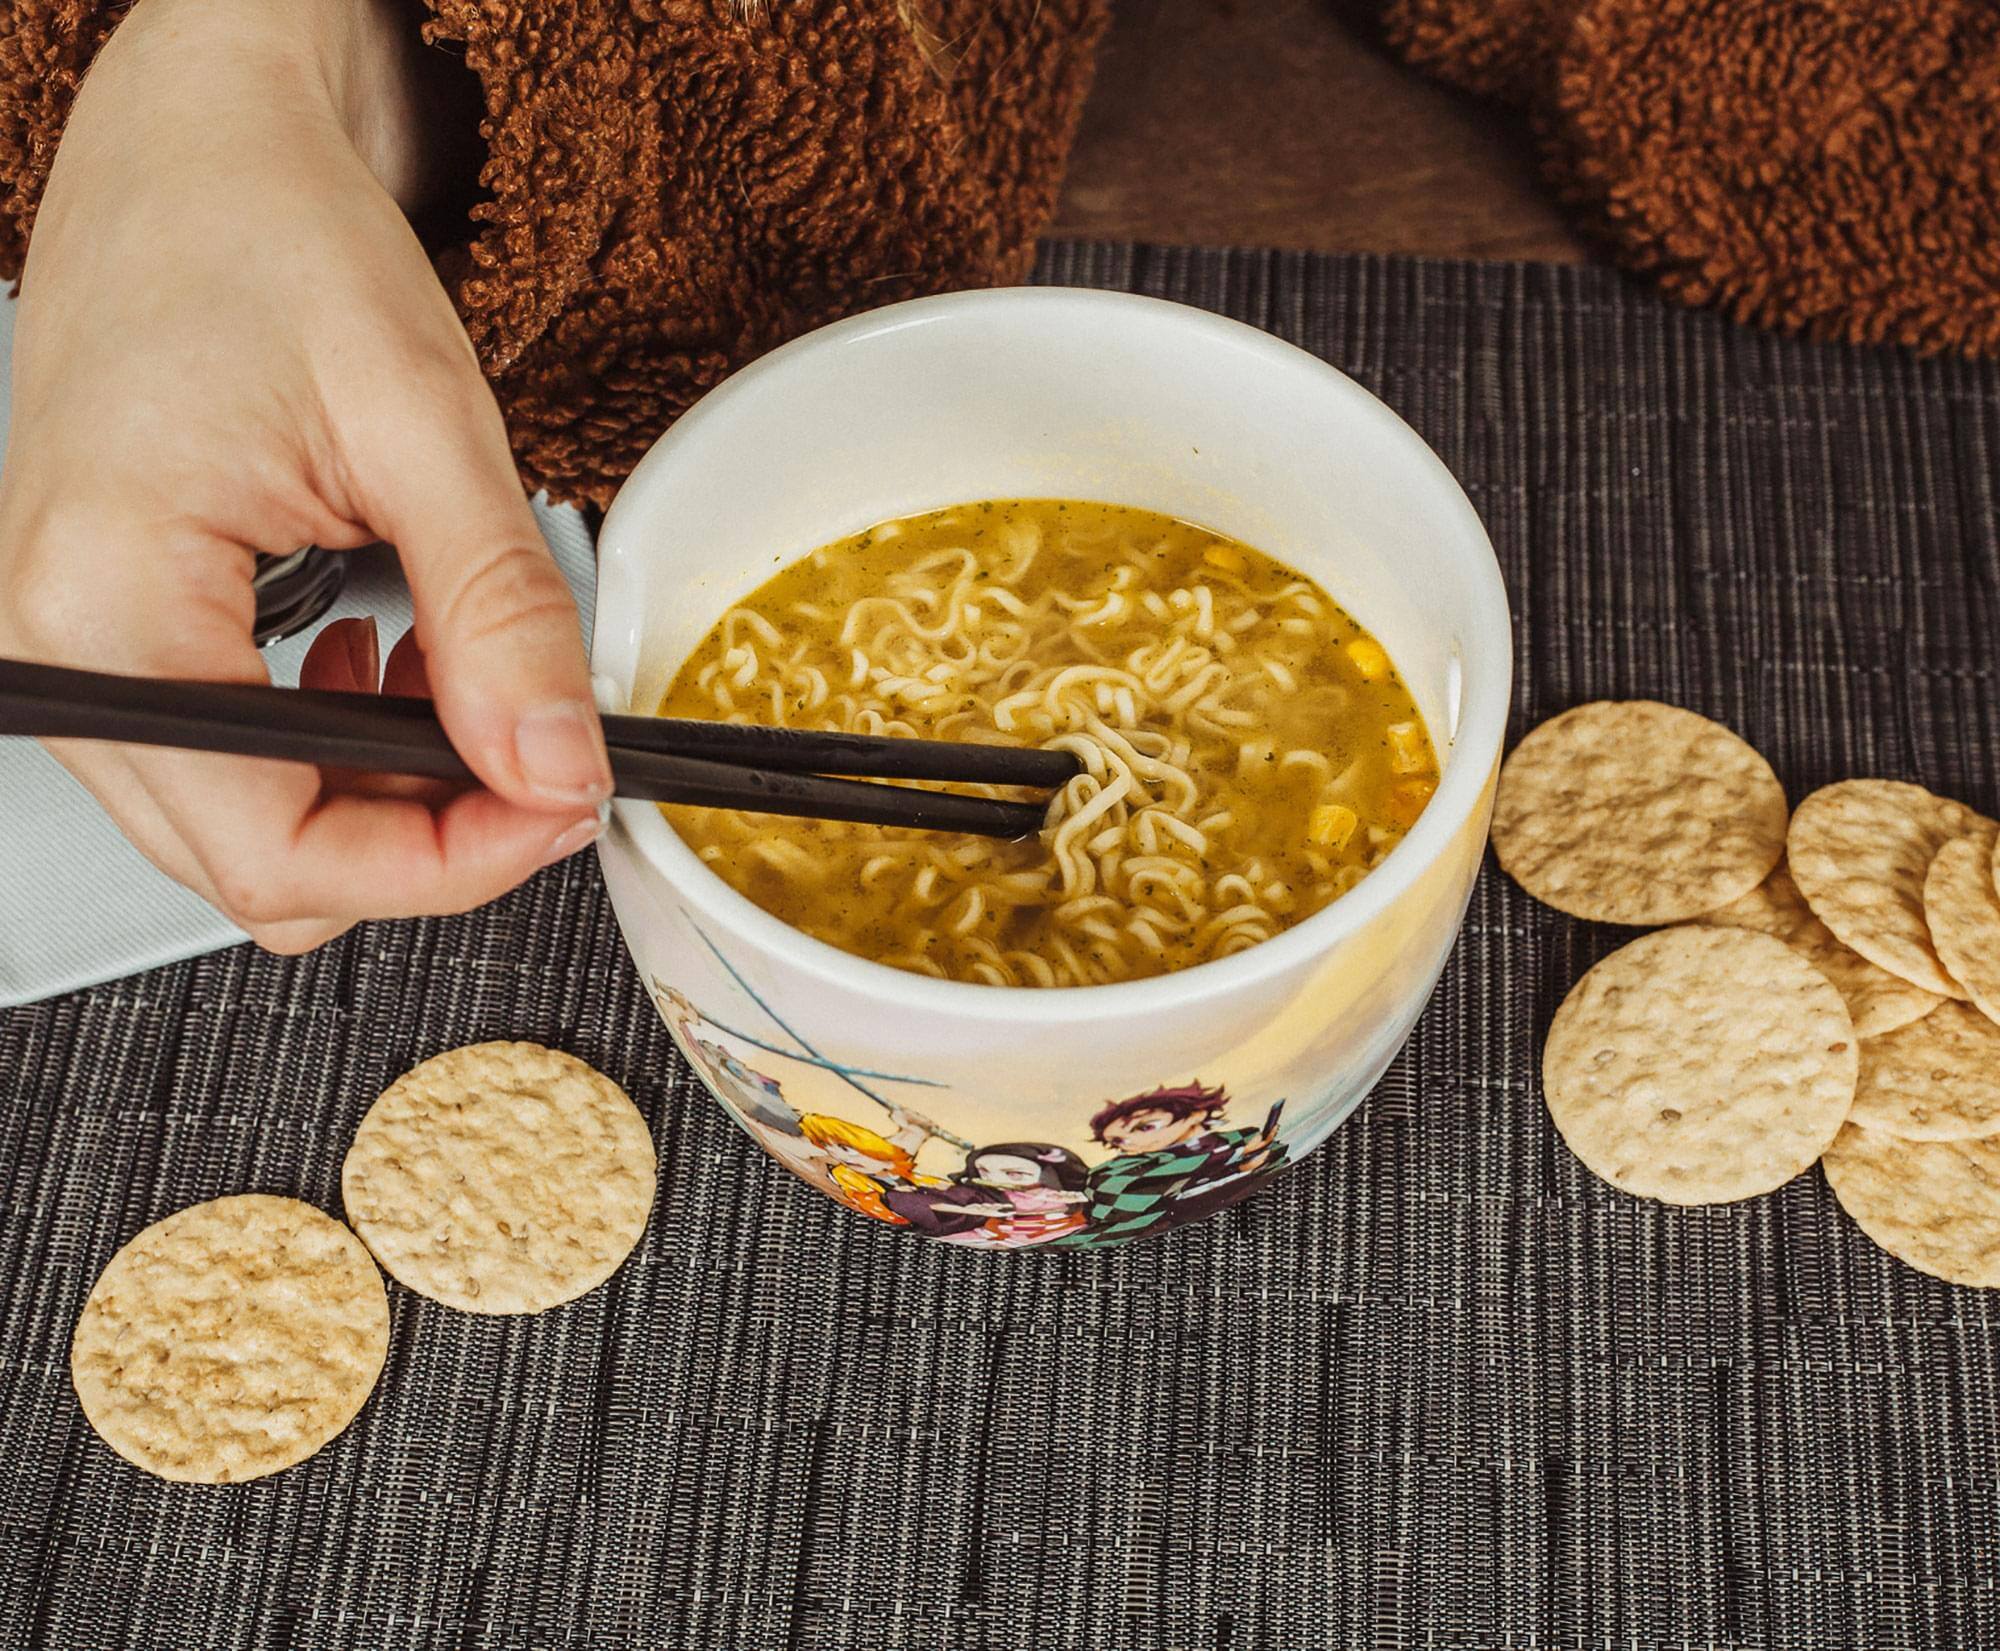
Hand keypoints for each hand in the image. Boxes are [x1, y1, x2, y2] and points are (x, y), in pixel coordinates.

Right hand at [0, 0, 610, 953]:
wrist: (198, 145)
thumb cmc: (268, 235)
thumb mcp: (421, 421)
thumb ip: (496, 611)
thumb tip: (555, 763)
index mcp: (109, 607)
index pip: (279, 850)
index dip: (447, 865)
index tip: (564, 807)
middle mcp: (65, 653)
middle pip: (264, 865)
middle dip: (429, 839)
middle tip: (545, 755)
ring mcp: (83, 653)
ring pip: (257, 828)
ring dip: (391, 796)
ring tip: (472, 687)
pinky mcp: (124, 636)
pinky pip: (239, 764)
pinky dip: (343, 750)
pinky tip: (402, 669)